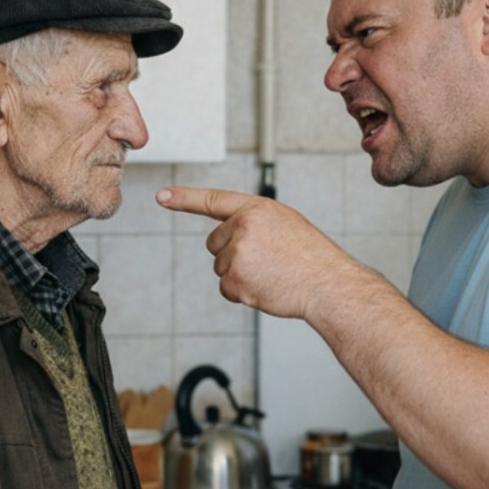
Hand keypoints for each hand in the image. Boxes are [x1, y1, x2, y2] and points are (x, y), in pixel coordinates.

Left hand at [156, 187, 354, 318]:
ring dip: (240, 275)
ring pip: (220, 267)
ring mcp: (237, 254)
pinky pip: (226, 288)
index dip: (184, 198)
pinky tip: (266, 287)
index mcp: (256, 208)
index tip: (161, 195)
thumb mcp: (284, 223)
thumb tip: (228, 236)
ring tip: (271, 273)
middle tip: (266, 260)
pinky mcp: (235, 280)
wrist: (326, 283)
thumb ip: (253, 221)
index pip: (212, 200)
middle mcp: (243, 227)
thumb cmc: (310, 255)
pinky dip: (242, 293)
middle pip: (215, 244)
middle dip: (233, 253)